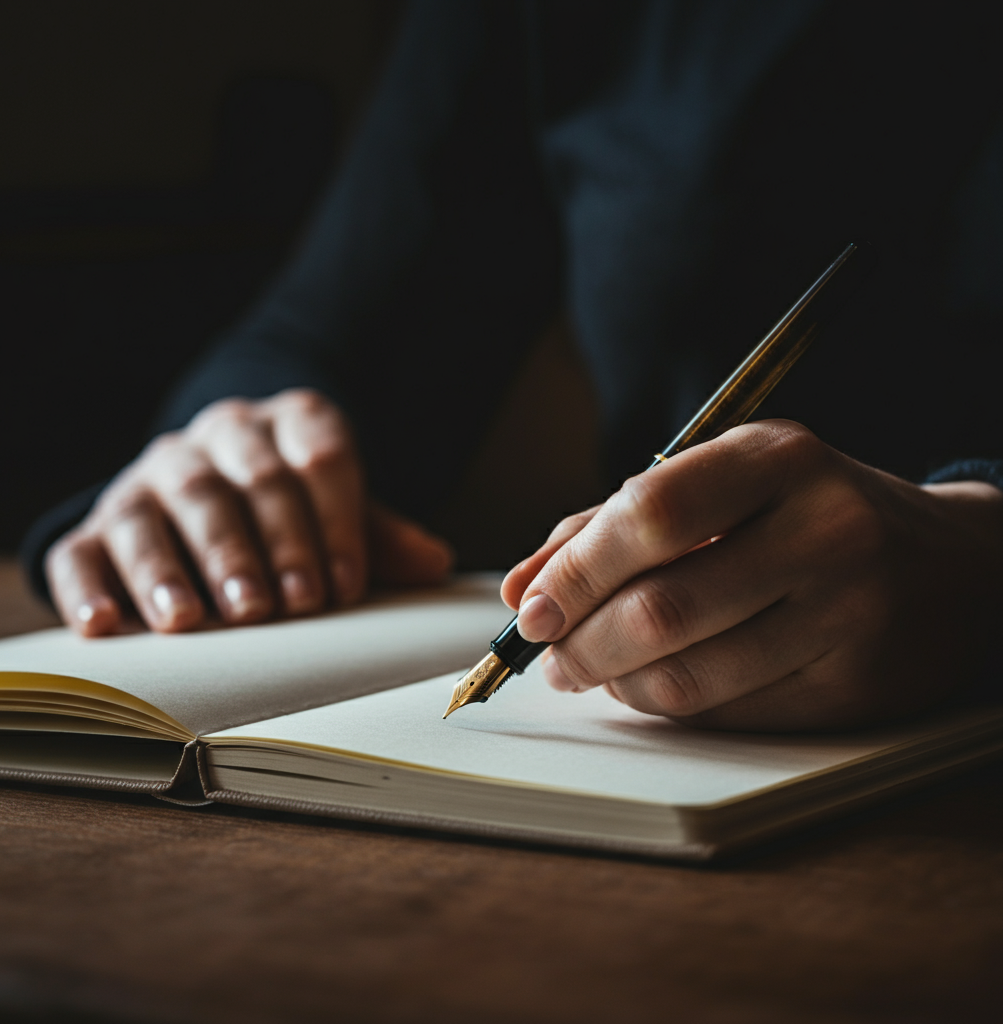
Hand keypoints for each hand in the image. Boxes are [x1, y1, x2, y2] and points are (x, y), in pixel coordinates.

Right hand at [48, 389, 452, 635]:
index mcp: (291, 422)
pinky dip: (88, 585)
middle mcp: (218, 437)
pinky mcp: (96, 519)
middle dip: (256, 547)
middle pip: (237, 483)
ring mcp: (151, 475)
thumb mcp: (342, 509)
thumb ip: (377, 535)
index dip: (333, 522)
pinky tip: (107, 624)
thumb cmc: (294, 507)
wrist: (218, 479)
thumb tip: (433, 563)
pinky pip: (83, 546)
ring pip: (156, 510)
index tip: (342, 588)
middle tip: (274, 606)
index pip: (319, 457)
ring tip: (192, 620)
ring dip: (173, 566)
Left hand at [502, 421, 1002, 730]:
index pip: (651, 512)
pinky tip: (652, 686)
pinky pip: (729, 713)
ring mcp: (849, 613)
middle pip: (663, 608)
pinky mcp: (856, 685)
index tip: (533, 608)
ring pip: (690, 676)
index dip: (578, 569)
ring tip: (590, 671)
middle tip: (550, 655)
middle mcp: (824, 529)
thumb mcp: (721, 484)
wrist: (950, 565)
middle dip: (582, 644)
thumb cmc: (807, 514)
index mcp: (778, 459)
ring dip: (616, 683)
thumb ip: (610, 525)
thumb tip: (521, 588)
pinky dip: (669, 706)